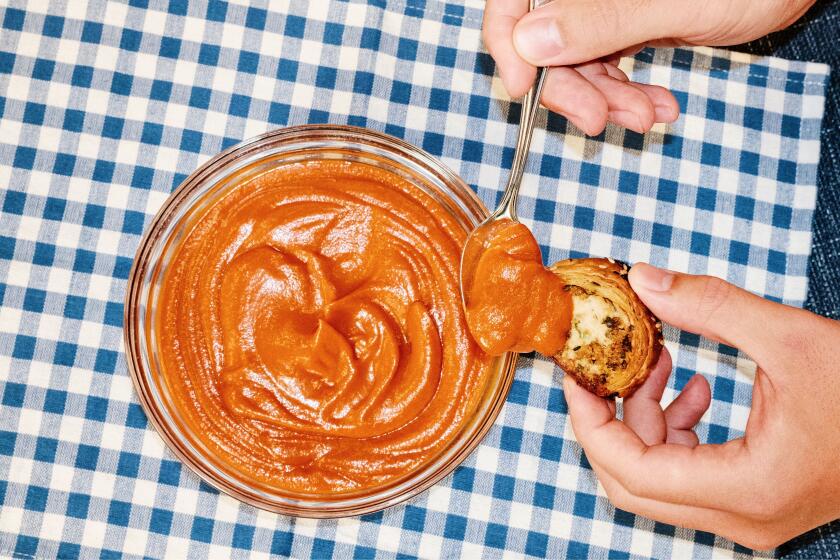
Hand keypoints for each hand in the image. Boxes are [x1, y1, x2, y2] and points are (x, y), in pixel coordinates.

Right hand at [483, 0, 814, 134]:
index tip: (524, 90)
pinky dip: (624, 95)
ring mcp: (600, 8)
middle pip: (541, 39)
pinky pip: (604, 67)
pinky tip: (654, 109)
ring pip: (573, 62)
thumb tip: (530, 42)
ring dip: (604, 100)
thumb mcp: (671, 3)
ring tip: (644, 118)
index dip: (508, 42)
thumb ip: (600, 20)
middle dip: (569, 88)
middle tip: (598, 121)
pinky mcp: (622, 26)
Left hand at [563, 263, 839, 549]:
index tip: (575, 377)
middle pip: (634, 482)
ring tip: (662, 364)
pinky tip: (695, 385)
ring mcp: (751, 513)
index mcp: (749, 487)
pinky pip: (690, 472)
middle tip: (599, 370)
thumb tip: (645, 282)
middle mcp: (744, 515)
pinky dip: (677, 429)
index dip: (590, 422)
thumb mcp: (791, 337)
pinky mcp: (757, 498)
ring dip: (645, 419)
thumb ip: (711, 307)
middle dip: (608, 421)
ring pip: (660, 478)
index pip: (632, 470)